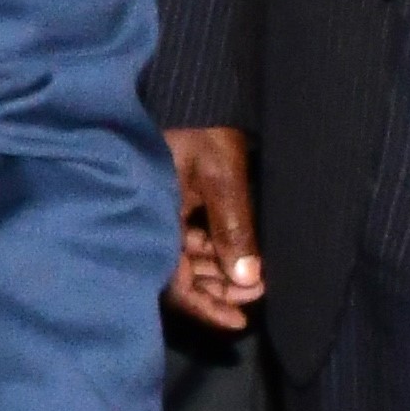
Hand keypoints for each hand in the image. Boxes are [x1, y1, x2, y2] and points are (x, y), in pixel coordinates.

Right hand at [165, 127, 264, 332]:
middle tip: (258, 292)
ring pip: (188, 260)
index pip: (175, 284)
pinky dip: (215, 252)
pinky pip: (189, 241)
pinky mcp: (170, 204)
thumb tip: (246, 278)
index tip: (238, 322)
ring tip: (256, 278)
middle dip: (221, 290)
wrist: (188, 88)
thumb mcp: (220, 174)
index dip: (206, 307)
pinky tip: (238, 255)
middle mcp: (151, 223)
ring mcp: (160, 214)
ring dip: (220, 272)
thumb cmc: (199, 125)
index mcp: (152, 220)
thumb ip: (232, 226)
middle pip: (181, 278)